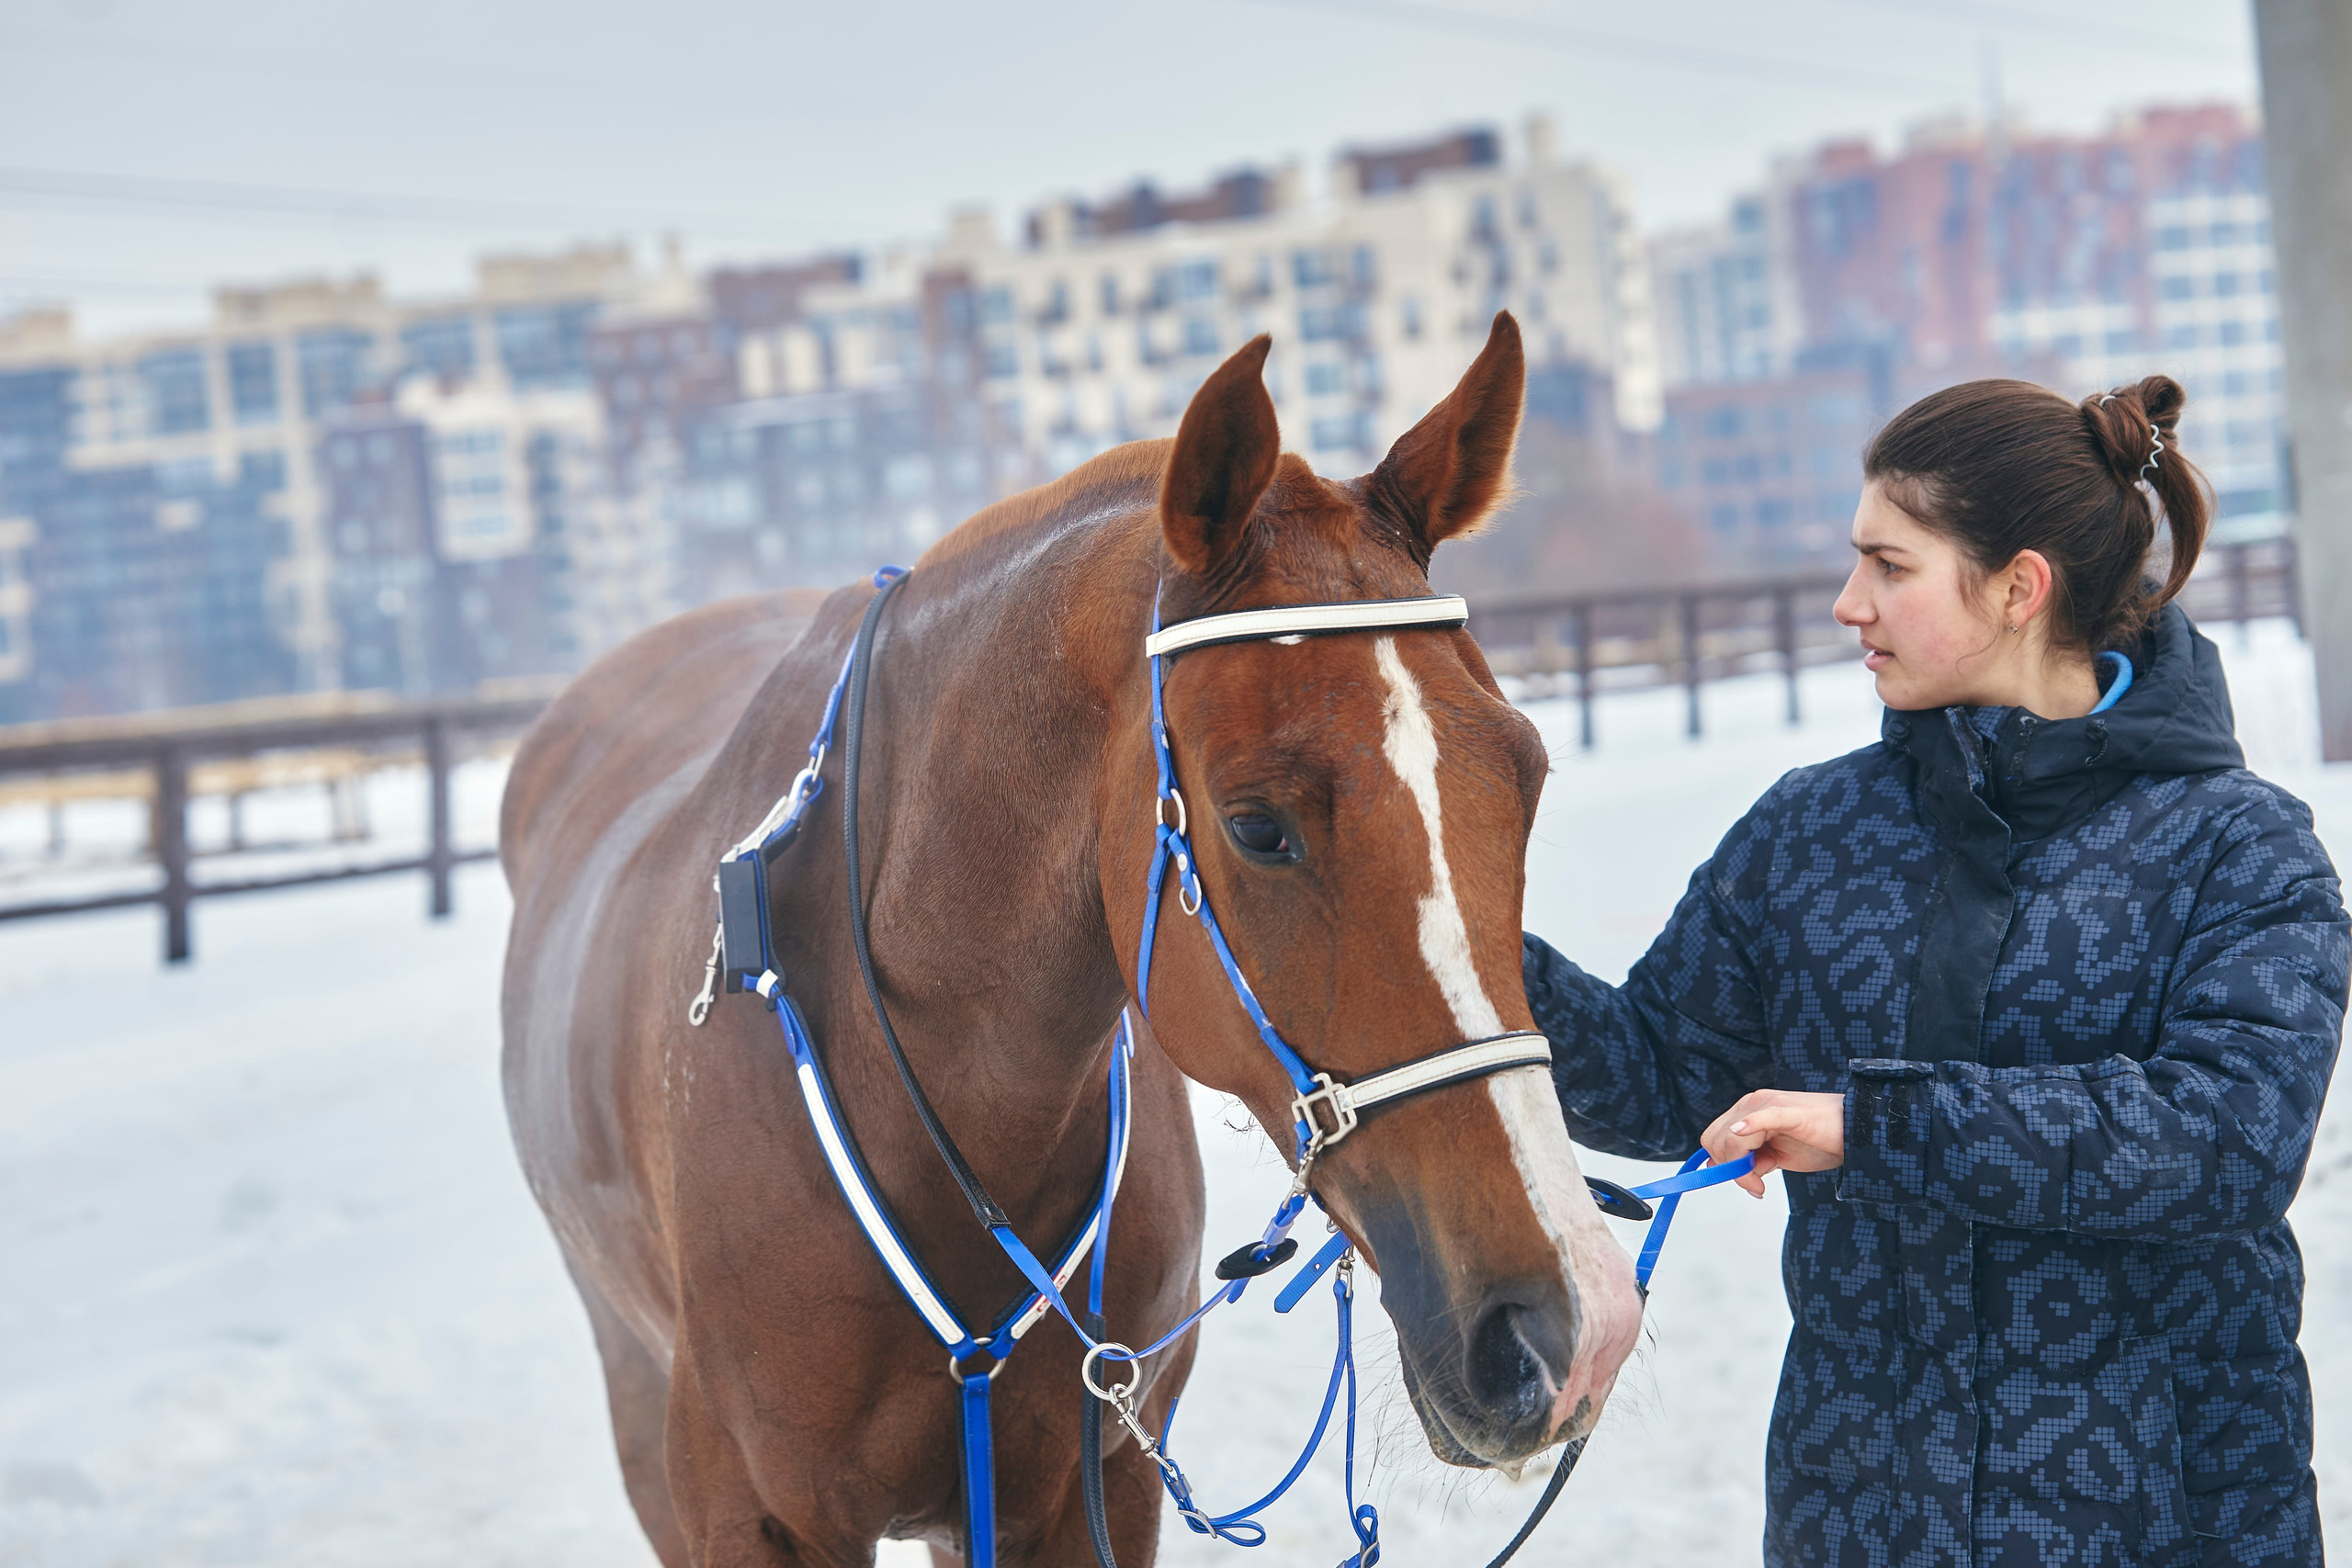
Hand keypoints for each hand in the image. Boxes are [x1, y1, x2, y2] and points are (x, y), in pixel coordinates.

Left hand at [1700, 1090, 1845, 1196]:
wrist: (1857, 1131)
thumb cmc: (1821, 1141)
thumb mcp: (1777, 1156)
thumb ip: (1752, 1160)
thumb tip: (1727, 1169)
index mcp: (1748, 1111)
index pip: (1714, 1138)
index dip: (1723, 1165)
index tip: (1749, 1183)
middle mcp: (1753, 1103)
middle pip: (1716, 1140)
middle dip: (1730, 1168)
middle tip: (1756, 1185)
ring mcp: (1769, 1104)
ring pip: (1732, 1138)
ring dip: (1743, 1168)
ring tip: (1765, 1179)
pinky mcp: (1788, 1112)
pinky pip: (1762, 1117)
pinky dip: (1748, 1126)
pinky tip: (1742, 1133)